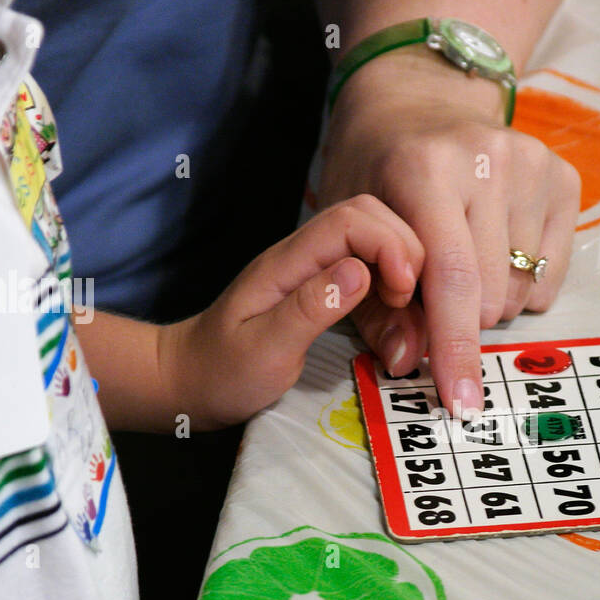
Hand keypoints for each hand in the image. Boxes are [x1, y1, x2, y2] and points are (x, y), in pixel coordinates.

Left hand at [164, 194, 423, 429]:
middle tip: (410, 304)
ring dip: (401, 269)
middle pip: (369, 218)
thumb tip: (360, 272)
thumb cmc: (222, 372)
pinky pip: (366, 268)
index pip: (350, 221)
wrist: (189, 380)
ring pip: (372, 242)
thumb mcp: (265, 349)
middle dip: (404, 251)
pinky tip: (397, 317)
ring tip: (408, 315)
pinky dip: (391, 286)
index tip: (404, 292)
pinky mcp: (320, 288)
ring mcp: (312, 269)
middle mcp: (303, 256)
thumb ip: (310, 310)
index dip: (390, 246)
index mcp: (288, 262)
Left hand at [318, 50, 580, 413]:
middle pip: (491, 296)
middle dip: (459, 318)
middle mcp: (488, 159)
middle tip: (428, 289)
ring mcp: (534, 164)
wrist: (416, 104)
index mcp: (426, 169)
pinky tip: (493, 249)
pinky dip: (520, 285)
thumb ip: (374, 306)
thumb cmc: (375, 174)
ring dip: (489, 301)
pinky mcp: (564, 177)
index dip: (455, 348)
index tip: (461, 404)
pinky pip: (550, 276)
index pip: (452, 280)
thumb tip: (408, 365)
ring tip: (460, 261)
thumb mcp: (350, 232)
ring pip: (523, 292)